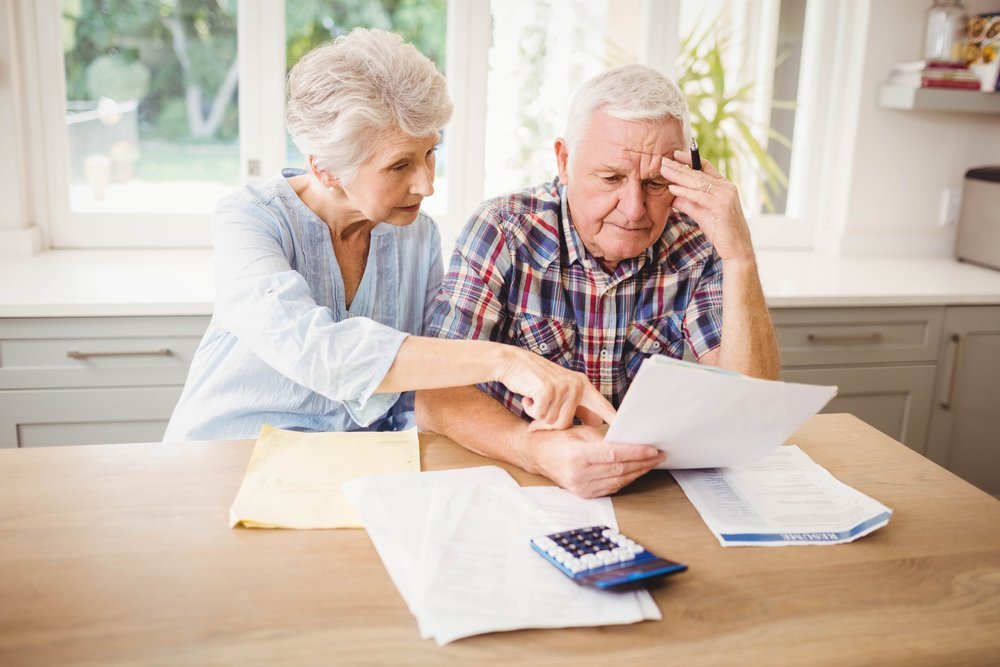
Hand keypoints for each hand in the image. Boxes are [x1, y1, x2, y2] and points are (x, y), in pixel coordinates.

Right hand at [495, 347, 616, 429]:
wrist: (512, 362)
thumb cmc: (536, 379)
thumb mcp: (562, 389)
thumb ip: (579, 406)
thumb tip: (596, 423)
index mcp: (583, 385)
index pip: (604, 407)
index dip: (615, 422)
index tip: (628, 435)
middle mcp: (576, 385)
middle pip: (567, 424)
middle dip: (549, 423)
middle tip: (539, 410)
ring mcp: (562, 387)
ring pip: (553, 422)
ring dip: (539, 416)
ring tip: (535, 399)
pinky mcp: (547, 390)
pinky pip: (540, 415)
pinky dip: (530, 410)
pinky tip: (528, 396)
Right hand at [523, 425, 664, 497]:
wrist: (538, 456)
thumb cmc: (557, 440)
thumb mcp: (580, 432)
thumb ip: (604, 439)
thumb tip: (630, 443)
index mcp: (578, 456)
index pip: (614, 455)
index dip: (636, 453)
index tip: (653, 449)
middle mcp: (579, 475)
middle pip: (619, 470)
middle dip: (642, 462)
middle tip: (658, 455)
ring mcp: (582, 487)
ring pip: (618, 481)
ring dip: (638, 472)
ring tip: (651, 463)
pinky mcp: (584, 494)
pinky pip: (612, 488)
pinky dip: (626, 479)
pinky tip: (636, 471)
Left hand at [661, 150, 754, 262]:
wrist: (736, 248)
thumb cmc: (720, 232)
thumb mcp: (701, 214)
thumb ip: (688, 203)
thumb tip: (672, 196)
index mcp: (723, 186)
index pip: (705, 167)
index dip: (689, 160)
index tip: (674, 155)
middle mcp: (726, 187)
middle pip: (698, 173)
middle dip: (679, 166)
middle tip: (663, 159)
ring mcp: (725, 195)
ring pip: (698, 182)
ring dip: (678, 175)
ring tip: (663, 169)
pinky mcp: (722, 206)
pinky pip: (699, 196)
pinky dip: (685, 191)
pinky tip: (672, 188)